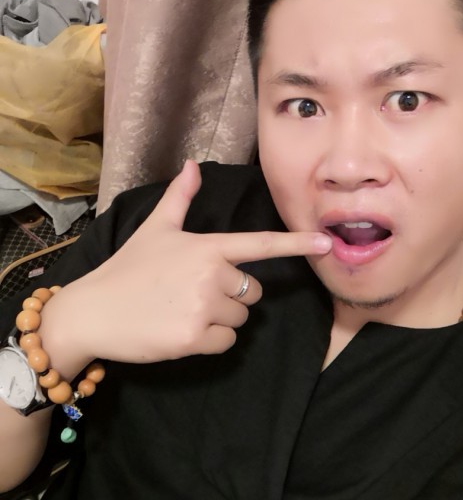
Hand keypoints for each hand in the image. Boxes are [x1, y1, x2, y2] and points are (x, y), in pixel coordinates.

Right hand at [39, 161, 331, 375]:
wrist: (92, 312)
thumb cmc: (128, 268)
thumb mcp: (155, 228)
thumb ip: (180, 197)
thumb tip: (192, 164)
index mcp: (208, 247)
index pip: (261, 244)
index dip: (297, 244)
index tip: (326, 243)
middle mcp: (211, 274)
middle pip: (254, 291)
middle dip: (234, 294)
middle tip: (197, 292)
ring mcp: (203, 307)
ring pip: (241, 316)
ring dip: (222, 317)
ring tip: (185, 309)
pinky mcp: (194, 338)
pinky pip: (227, 341)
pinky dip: (212, 340)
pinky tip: (183, 330)